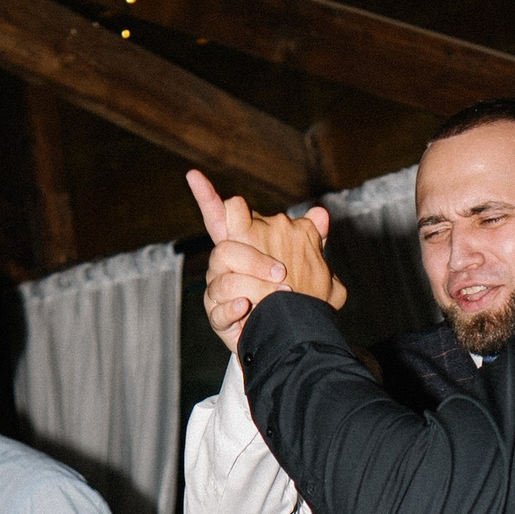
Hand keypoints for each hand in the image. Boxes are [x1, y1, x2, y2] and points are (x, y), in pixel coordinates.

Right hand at [188, 170, 344, 350]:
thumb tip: (321, 213)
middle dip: (253, 258)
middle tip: (282, 272)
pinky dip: (232, 308)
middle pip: (226, 247)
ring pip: (221, 277)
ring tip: (282, 294)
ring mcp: (219, 291)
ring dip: (252, 283)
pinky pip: (217, 310)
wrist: (290, 339)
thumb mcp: (311, 267)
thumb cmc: (296, 300)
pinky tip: (247, 307)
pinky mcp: (219, 317)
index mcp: (245, 248)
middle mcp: (227, 267)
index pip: (222, 218)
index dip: (206, 195)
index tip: (193, 174)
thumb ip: (311, 239)